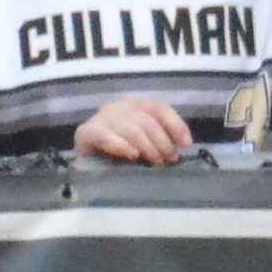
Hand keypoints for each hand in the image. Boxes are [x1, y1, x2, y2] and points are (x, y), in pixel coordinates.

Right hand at [73, 96, 196, 164]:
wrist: (85, 165)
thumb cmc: (119, 155)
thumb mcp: (143, 144)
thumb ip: (159, 140)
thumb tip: (181, 148)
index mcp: (135, 105)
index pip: (159, 109)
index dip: (176, 125)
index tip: (186, 145)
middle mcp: (118, 107)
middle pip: (147, 120)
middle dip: (162, 142)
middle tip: (168, 161)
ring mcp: (101, 118)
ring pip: (131, 128)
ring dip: (147, 147)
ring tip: (154, 163)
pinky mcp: (86, 132)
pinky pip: (105, 136)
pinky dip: (120, 145)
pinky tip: (131, 155)